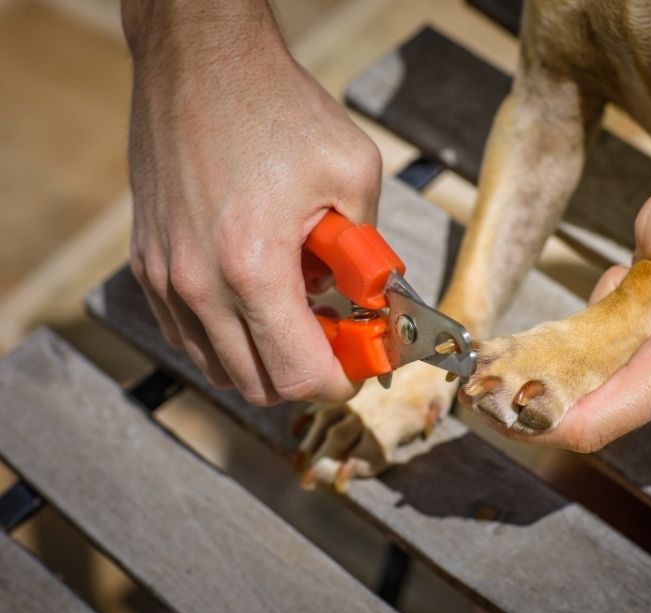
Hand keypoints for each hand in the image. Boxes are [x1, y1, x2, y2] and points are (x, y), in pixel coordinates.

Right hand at [125, 2, 381, 404]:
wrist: (200, 60)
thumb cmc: (276, 108)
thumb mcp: (355, 173)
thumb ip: (368, 253)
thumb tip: (373, 300)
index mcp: (252, 267)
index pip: (296, 376)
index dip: (336, 382)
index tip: (354, 366)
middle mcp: (197, 284)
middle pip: (254, 383)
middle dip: (302, 372)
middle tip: (330, 337)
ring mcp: (164, 276)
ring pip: (216, 365)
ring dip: (262, 355)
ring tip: (294, 309)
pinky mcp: (148, 262)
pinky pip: (186, 332)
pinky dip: (225, 334)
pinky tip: (253, 296)